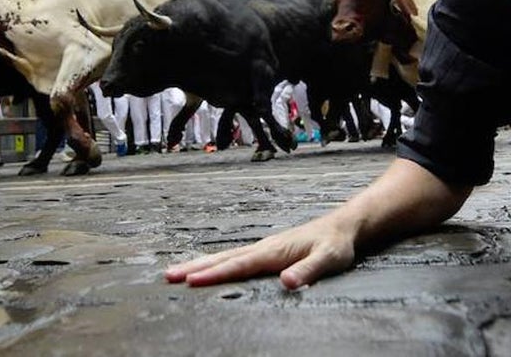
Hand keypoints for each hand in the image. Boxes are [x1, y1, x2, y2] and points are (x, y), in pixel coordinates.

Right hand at [165, 214, 356, 289]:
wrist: (342, 227)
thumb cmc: (335, 245)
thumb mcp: (328, 259)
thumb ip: (308, 271)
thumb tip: (287, 284)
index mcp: (272, 251)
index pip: (238, 265)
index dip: (215, 274)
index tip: (191, 282)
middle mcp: (263, 247)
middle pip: (222, 258)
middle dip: (195, 267)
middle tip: (168, 275)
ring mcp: (262, 248)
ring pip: (224, 256)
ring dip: (200, 264)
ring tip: (176, 272)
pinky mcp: (266, 251)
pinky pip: (234, 257)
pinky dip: (215, 263)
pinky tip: (207, 268)